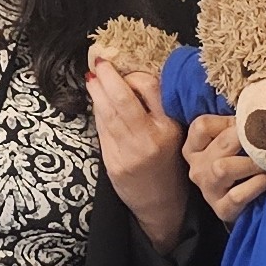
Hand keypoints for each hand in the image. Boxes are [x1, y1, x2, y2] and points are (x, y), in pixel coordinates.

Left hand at [86, 61, 191, 249]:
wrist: (162, 203)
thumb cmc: (168, 163)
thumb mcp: (174, 133)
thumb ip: (156, 108)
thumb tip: (130, 78)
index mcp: (169, 127)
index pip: (150, 87)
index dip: (133, 74)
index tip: (125, 69)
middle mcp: (150, 139)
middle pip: (123, 98)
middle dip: (108, 77)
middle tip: (99, 62)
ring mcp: (129, 152)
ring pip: (108, 113)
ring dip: (97, 92)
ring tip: (92, 79)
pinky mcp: (113, 164)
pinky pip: (102, 131)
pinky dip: (98, 113)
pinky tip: (95, 103)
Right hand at [184, 112, 265, 222]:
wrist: (242, 206)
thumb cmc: (238, 165)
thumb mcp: (229, 144)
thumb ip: (236, 127)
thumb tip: (262, 106)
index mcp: (194, 148)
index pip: (201, 125)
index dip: (228, 122)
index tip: (247, 125)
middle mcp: (196, 168)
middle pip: (220, 144)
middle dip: (248, 139)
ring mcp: (207, 190)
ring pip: (224, 169)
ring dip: (252, 162)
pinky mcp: (222, 209)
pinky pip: (237, 195)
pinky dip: (256, 185)